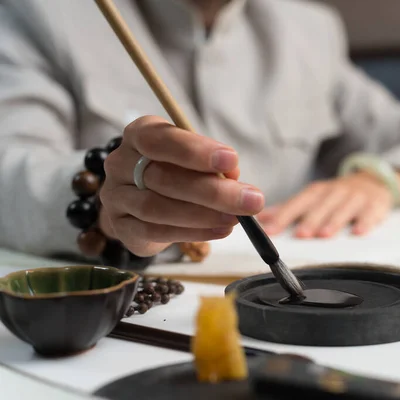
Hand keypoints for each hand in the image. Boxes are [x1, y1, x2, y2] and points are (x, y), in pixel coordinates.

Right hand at [99, 116, 264, 256]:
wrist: (141, 204)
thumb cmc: (175, 172)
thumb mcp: (195, 160)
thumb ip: (211, 165)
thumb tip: (232, 176)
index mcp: (140, 135)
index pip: (160, 139)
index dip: (196, 151)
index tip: (232, 160)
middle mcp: (121, 162)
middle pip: (163, 177)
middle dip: (212, 191)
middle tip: (251, 200)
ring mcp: (116, 196)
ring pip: (157, 208)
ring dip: (203, 215)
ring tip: (236, 219)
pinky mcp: (121, 226)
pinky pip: (155, 231)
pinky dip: (193, 232)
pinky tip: (220, 231)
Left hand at [258, 172, 392, 237]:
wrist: (373, 181)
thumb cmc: (337, 196)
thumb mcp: (314, 198)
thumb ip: (289, 209)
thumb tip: (262, 219)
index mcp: (317, 192)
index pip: (298, 202)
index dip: (284, 216)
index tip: (272, 230)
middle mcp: (335, 192)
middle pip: (321, 206)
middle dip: (310, 219)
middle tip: (300, 234)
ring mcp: (356, 197)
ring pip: (344, 208)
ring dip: (334, 221)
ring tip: (324, 235)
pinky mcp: (375, 204)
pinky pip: (370, 212)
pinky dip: (365, 222)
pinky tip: (359, 232)